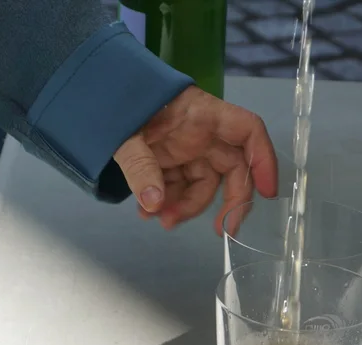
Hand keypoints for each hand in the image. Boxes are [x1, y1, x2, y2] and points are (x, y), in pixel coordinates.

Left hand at [113, 86, 278, 234]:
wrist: (94, 97)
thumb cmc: (114, 101)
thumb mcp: (124, 132)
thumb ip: (140, 166)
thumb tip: (153, 204)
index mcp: (202, 114)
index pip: (248, 132)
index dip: (264, 160)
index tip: (267, 192)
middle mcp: (203, 133)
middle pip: (233, 170)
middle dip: (228, 203)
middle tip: (219, 231)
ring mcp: (188, 149)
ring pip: (204, 187)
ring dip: (185, 207)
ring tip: (155, 217)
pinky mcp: (173, 162)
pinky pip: (180, 188)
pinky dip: (166, 203)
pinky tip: (146, 212)